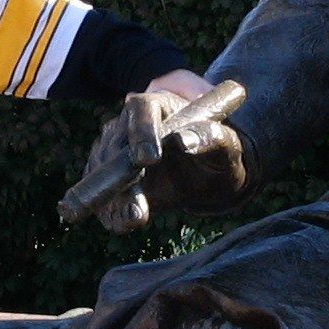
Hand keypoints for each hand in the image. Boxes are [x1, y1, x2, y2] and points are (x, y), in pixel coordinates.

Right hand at [85, 72, 247, 232]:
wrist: (204, 177)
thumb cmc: (217, 154)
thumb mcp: (225, 146)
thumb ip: (211, 137)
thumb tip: (185, 140)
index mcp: (157, 105)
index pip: (141, 109)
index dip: (142, 131)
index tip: (149, 158)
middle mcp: (128, 125)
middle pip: (115, 145)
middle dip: (123, 177)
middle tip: (137, 205)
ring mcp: (113, 150)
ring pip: (103, 172)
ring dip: (115, 198)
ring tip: (134, 218)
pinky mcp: (108, 178)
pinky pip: (102, 194)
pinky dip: (110, 211)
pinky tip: (125, 223)